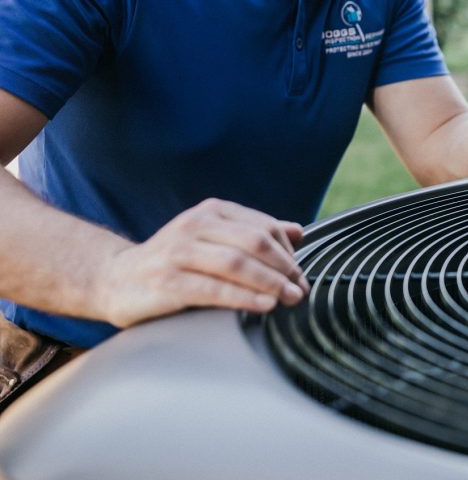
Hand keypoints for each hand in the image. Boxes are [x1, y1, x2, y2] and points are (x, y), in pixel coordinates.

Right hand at [98, 198, 308, 327]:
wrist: (115, 279)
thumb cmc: (174, 262)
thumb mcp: (213, 240)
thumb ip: (253, 233)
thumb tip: (297, 232)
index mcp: (211, 212)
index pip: (263, 228)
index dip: (288, 253)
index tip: (300, 275)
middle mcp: (195, 226)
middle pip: (254, 243)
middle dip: (284, 268)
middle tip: (300, 290)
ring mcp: (178, 252)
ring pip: (237, 264)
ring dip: (270, 284)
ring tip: (289, 299)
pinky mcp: (167, 281)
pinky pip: (214, 289)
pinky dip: (244, 298)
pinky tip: (264, 305)